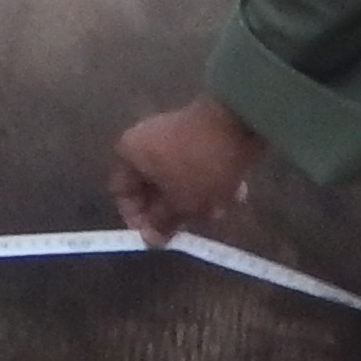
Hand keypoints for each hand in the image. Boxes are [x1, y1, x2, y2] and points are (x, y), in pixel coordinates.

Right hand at [110, 97, 264, 244]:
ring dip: (198, 200)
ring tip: (222, 208)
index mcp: (129, 154)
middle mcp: (144, 141)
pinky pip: (196, 165)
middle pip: (152, 188)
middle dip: (177, 211)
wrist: (239, 122)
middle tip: (197, 225)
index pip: (122, 194)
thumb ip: (161, 223)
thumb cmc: (200, 166)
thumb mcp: (180, 203)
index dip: (139, 220)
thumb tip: (150, 239)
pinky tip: (234, 192)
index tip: (161, 237)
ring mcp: (172, 135)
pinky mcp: (198, 133)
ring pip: (178, 179)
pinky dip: (210, 182)